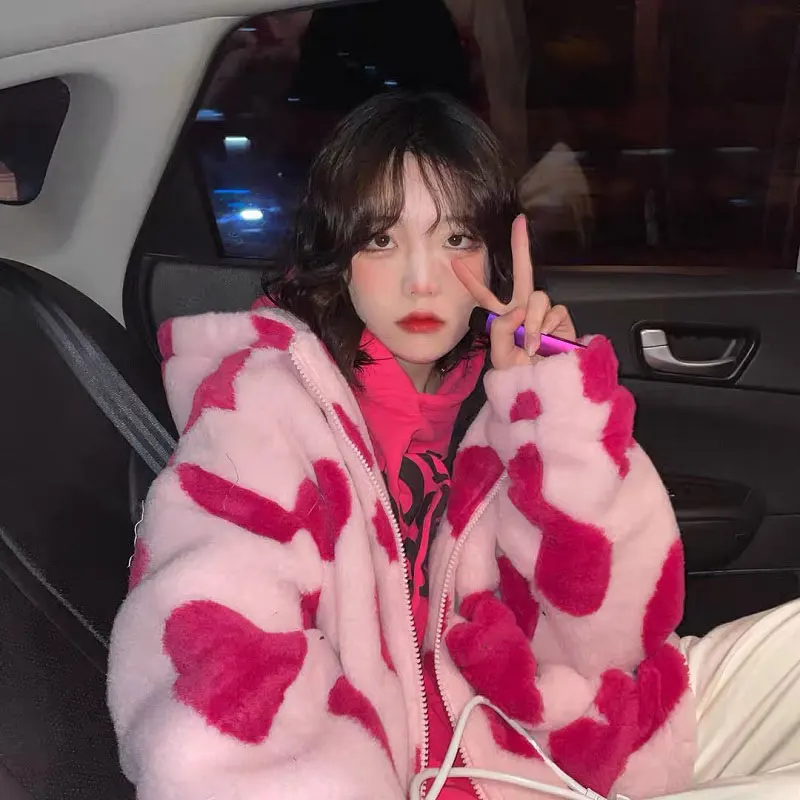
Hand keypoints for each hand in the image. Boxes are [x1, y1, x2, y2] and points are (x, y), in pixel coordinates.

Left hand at [453, 214, 575, 369]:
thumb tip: (520, 309)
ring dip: (531, 323)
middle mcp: (523, 311)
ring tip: (530, 346)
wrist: (544, 389)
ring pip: (537, 298)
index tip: (455, 262)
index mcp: (503, 319)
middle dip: (521, 246)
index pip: (484, 296)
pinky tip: (542, 344)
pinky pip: (553, 312)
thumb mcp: (500, 357)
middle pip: (522, 272)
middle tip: (519, 222)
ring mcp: (543, 313)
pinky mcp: (561, 320)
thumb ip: (502, 330)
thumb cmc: (520, 376)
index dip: (470, 280)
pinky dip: (545, 328)